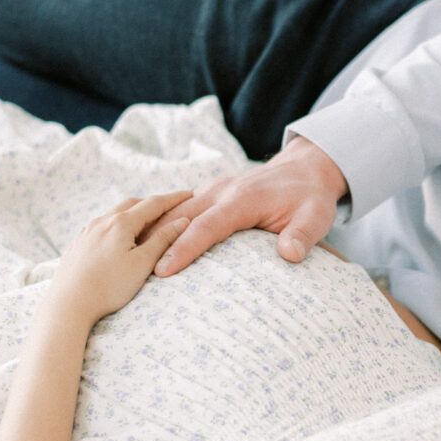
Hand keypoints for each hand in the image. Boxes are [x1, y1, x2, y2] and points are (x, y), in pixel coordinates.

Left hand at [48, 191, 192, 325]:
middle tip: (168, 206)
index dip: (173, 199)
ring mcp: (87, 232)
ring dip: (132, 212)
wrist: (68, 304)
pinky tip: (116, 237)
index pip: (153, 204)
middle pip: (131, 204)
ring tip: (144, 221)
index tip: (188, 194)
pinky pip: (100, 226)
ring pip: (113, 214)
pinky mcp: (77, 245)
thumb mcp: (142, 264)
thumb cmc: (108, 287)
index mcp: (121, 223)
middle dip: (152, 203)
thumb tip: (181, 222)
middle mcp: (102, 222)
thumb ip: (163, 240)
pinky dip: (116, 225)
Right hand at [145, 136, 348, 276]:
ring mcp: (211, 191)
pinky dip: (158, 225)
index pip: (206, 226)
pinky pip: (177, 210)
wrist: (306, 168)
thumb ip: (302, 236)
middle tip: (128, 272)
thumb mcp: (317, 217)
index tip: (162, 271)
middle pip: (178, 218)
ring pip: (172, 212)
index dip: (184, 249)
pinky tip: (140, 245)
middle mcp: (220, 191)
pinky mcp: (208, 195)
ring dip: (149, 234)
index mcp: (242, 199)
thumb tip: (289, 255)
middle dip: (153, 243)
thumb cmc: (310, 199)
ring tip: (124, 261)